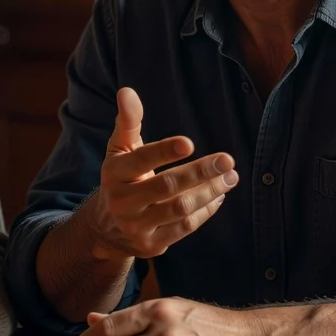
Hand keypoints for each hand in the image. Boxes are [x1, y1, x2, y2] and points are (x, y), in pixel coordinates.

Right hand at [84, 87, 238, 261]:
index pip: (140, 160)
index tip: (189, 143)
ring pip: (180, 208)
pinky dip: (206, 211)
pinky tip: (219, 196)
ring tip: (231, 177)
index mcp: (114, 172)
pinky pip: (184, 228)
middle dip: (200, 173)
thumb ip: (128, 121)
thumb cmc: (121, 178)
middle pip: (166, 186)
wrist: (105, 228)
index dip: (163, 151)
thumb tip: (127, 91)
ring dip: (209, 192)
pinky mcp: (151, 244)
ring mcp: (136, 225)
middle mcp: (123, 201)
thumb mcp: (119, 149)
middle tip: (227, 160)